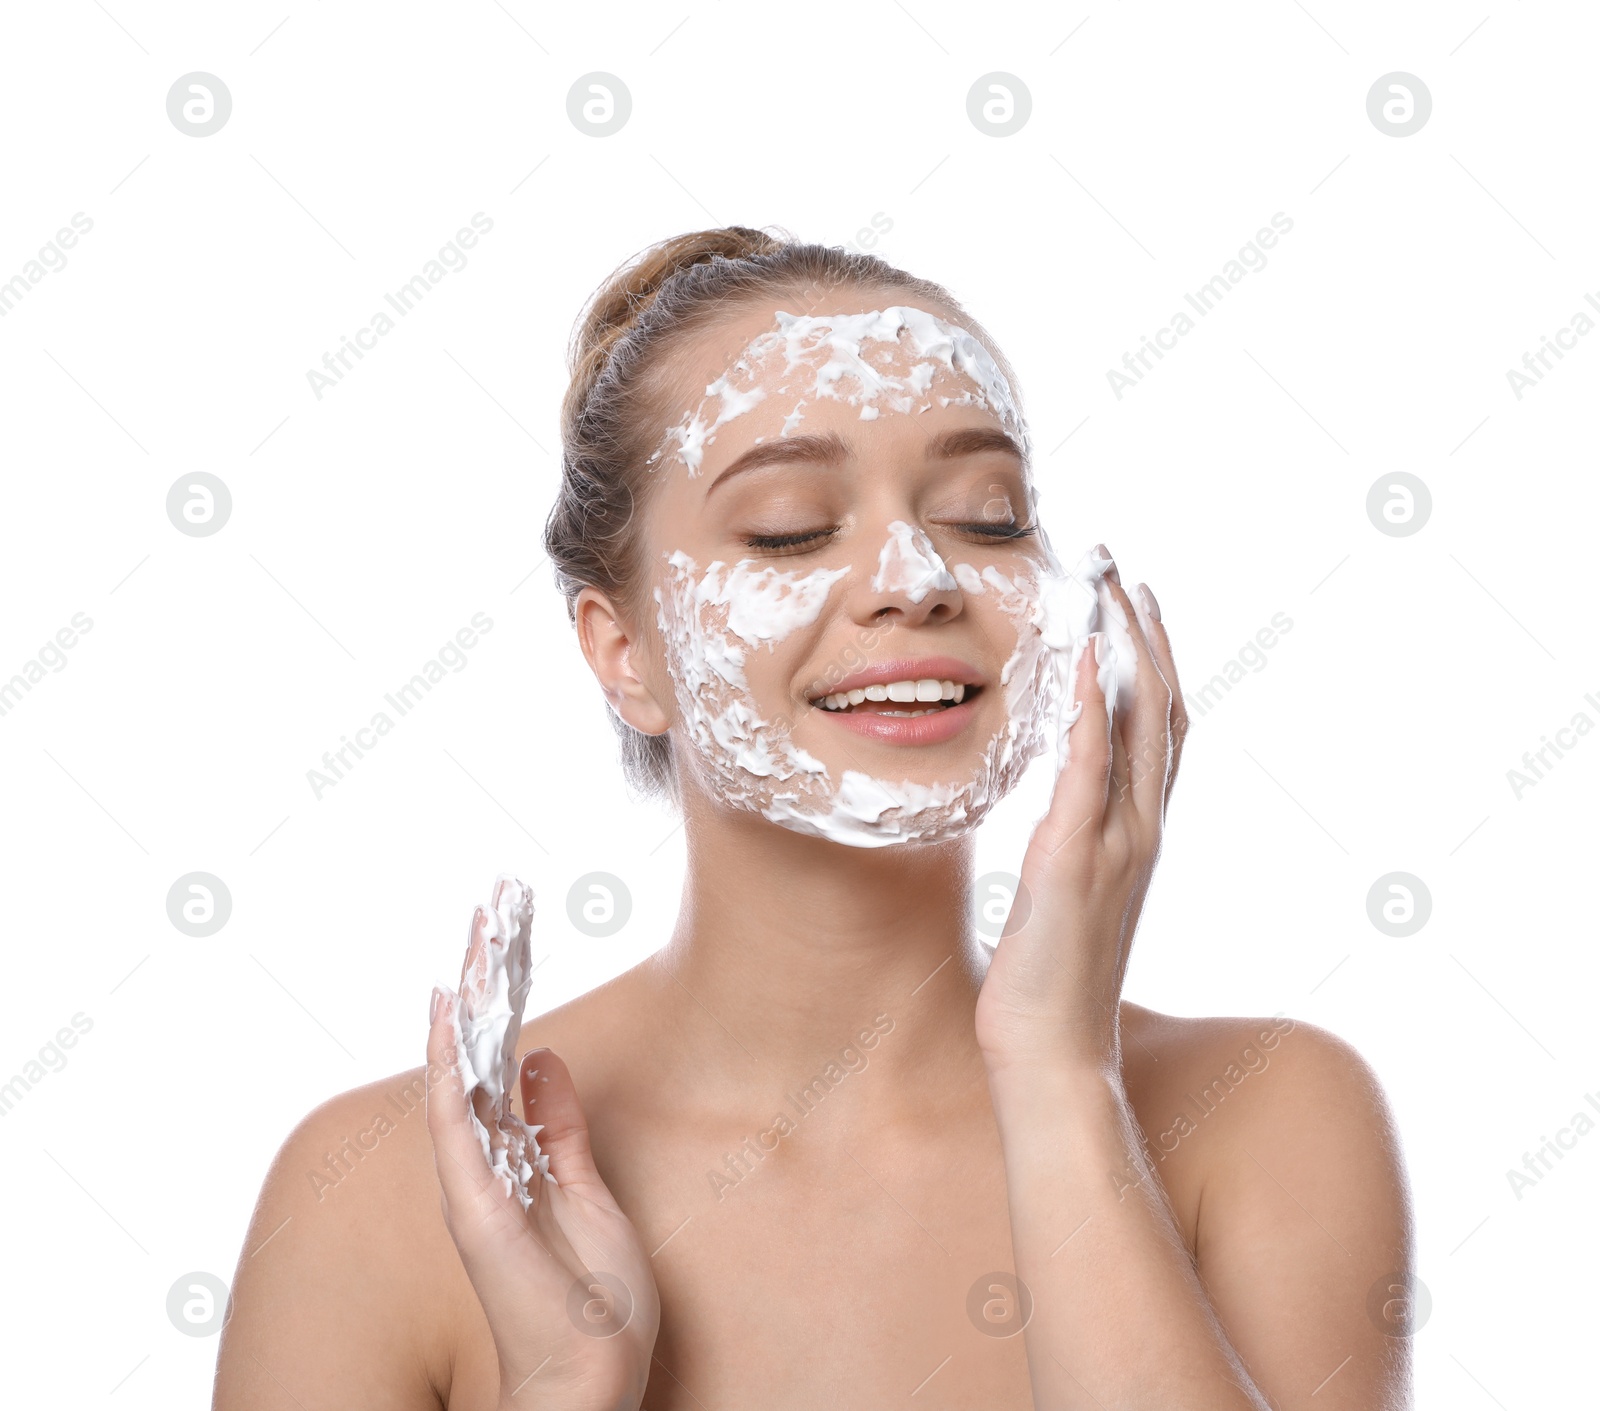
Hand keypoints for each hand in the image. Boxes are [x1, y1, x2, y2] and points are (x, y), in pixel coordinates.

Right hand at [425, 876, 658, 1410]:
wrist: (590, 1374)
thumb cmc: (592, 1300)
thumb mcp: (587, 1191)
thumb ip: (561, 1129)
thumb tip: (544, 1062)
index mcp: (511, 1160)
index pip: (499, 1061)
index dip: (502, 1000)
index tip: (507, 941)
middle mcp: (483, 1165)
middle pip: (477, 1054)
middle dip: (484, 982)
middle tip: (487, 911)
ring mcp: (474, 1182)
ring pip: (462, 1073)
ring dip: (468, 1002)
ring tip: (470, 939)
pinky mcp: (477, 1202)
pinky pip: (456, 1120)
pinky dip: (450, 1063)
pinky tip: (448, 1012)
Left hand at [974, 563, 1186, 1072]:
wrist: (1050, 1055)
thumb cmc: (1049, 982)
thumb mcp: (1066, 898)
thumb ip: (1076, 847)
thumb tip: (1063, 812)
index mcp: (1138, 836)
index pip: (1158, 731)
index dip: (1153, 663)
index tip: (1135, 605)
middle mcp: (1141, 831)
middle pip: (1160, 711)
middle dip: (1146, 634)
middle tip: (1126, 569)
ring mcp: (1117, 844)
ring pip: (1138, 726)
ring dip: (1126, 649)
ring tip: (1111, 587)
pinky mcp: (1074, 860)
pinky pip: (1090, 769)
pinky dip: (1091, 708)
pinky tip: (1083, 657)